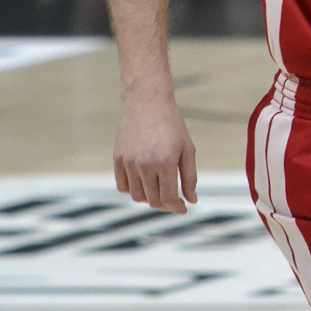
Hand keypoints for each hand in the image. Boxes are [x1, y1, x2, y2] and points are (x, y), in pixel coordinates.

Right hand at [114, 95, 197, 212]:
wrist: (148, 102)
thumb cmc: (172, 125)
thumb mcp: (188, 149)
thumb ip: (190, 177)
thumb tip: (192, 200)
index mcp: (166, 162)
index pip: (169, 198)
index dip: (177, 208)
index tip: (182, 209)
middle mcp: (145, 164)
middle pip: (153, 200)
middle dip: (165, 204)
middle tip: (173, 199)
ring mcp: (129, 162)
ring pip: (137, 196)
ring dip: (149, 197)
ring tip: (158, 188)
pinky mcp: (118, 158)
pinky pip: (123, 186)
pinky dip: (133, 189)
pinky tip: (144, 181)